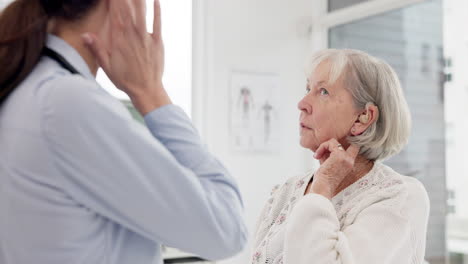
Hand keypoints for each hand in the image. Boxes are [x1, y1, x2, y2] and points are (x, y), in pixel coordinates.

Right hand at [83, 0, 169, 114]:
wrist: (146, 90)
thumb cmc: (126, 80)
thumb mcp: (107, 66)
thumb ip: (97, 48)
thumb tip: (85, 34)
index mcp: (118, 39)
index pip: (114, 13)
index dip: (112, 0)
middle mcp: (131, 35)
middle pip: (126, 9)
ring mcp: (145, 37)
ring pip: (141, 12)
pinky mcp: (157, 42)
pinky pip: (157, 23)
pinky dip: (157, 10)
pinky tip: (156, 0)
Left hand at [307, 139, 359, 198]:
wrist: (323, 187)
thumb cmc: (324, 180)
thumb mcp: (328, 165)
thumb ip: (329, 156)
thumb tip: (324, 147)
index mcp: (349, 164)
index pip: (354, 148)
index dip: (343, 145)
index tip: (330, 149)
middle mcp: (350, 161)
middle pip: (341, 144)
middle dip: (330, 146)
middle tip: (321, 155)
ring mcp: (346, 158)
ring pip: (334, 142)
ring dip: (324, 147)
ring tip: (318, 156)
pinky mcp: (339, 155)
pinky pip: (330, 143)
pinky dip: (322, 147)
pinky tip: (317, 155)